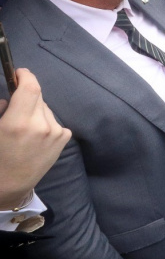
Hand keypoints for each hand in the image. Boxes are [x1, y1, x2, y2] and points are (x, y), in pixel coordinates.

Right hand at [0, 69, 71, 210]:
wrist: (10, 185)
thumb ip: (0, 110)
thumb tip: (10, 97)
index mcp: (18, 123)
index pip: (30, 88)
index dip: (26, 76)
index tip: (19, 73)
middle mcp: (41, 126)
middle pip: (38, 96)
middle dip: (27, 94)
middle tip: (16, 104)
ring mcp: (55, 133)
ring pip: (45, 109)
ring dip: (36, 110)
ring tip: (25, 126)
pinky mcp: (64, 139)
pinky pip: (54, 121)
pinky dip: (45, 122)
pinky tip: (36, 135)